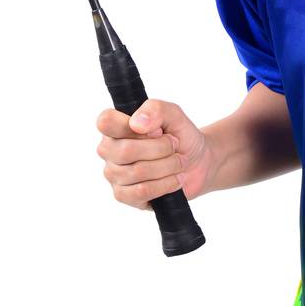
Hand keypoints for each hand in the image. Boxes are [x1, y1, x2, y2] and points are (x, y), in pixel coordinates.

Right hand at [96, 97, 214, 208]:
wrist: (198, 162)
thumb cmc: (181, 136)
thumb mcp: (173, 114)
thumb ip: (155, 109)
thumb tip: (136, 123)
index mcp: (114, 127)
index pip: (105, 122)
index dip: (131, 126)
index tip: (156, 130)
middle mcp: (109, 150)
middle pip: (126, 150)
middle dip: (161, 148)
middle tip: (175, 146)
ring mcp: (114, 174)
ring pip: (137, 172)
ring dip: (168, 166)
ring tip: (179, 162)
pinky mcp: (123, 195)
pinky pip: (141, 192)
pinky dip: (165, 184)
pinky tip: (175, 179)